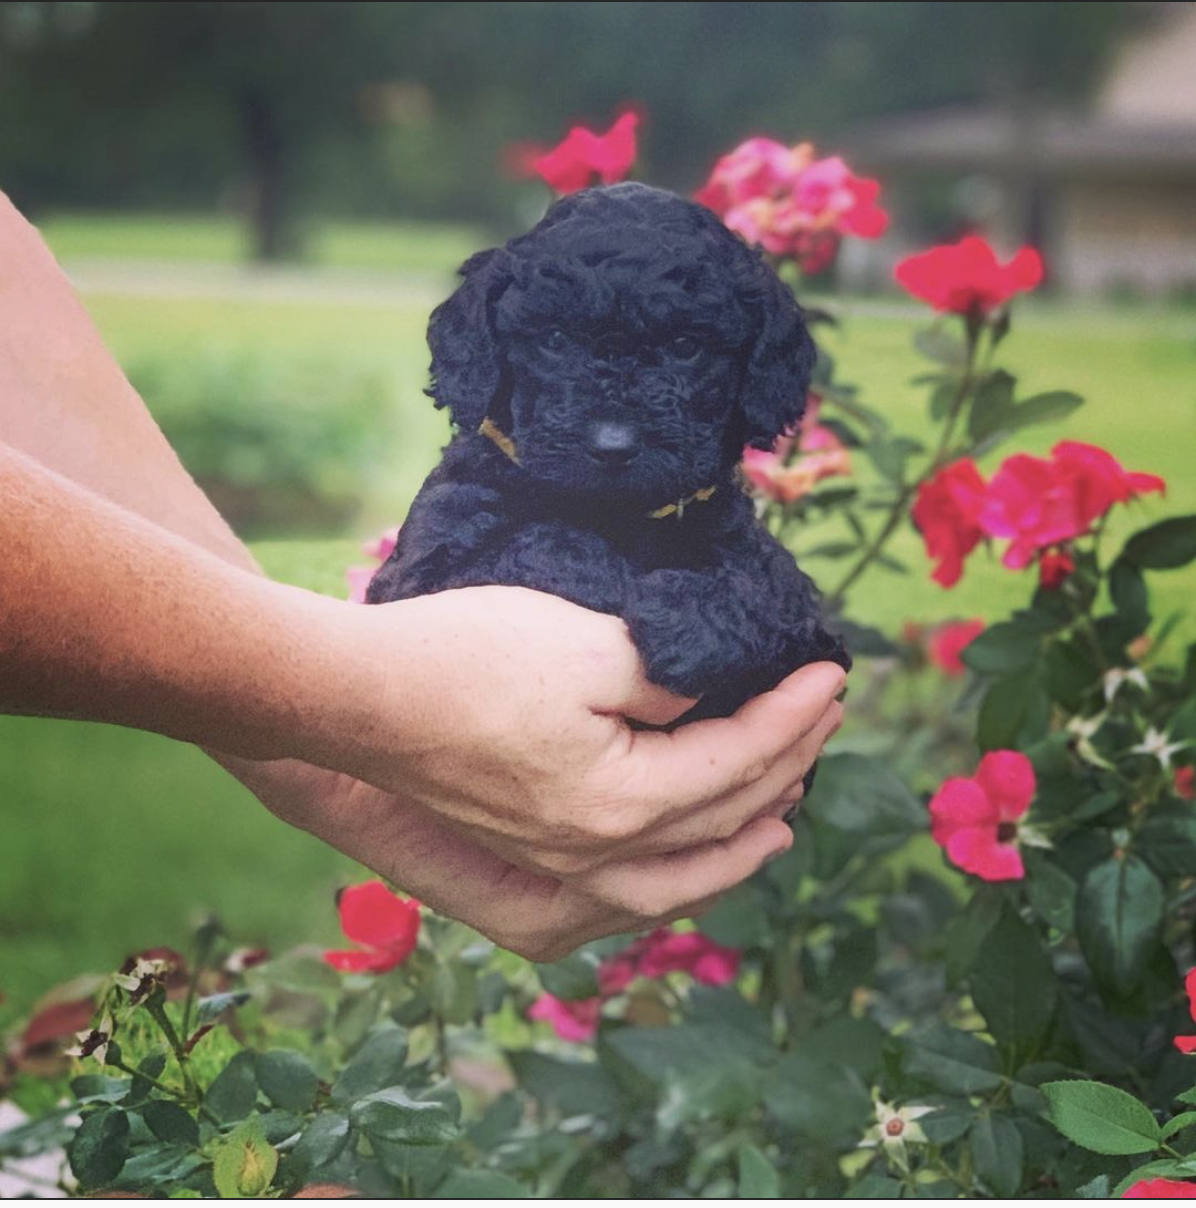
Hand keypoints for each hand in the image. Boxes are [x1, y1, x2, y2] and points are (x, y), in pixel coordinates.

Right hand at [324, 586, 844, 898]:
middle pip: (719, 821)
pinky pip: (622, 894)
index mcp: (621, 804)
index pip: (738, 759)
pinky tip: (683, 863)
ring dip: (739, 849)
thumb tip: (708, 695)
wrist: (357, 696)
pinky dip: (674, 880)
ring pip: (676, 881)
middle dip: (784, 769)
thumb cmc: (465, 659)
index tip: (833, 673)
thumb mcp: (586, 645)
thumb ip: (668, 678)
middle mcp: (595, 853)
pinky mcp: (523, 854)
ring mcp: (555, 864)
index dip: (793, 714)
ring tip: (784, 825)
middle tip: (824, 725)